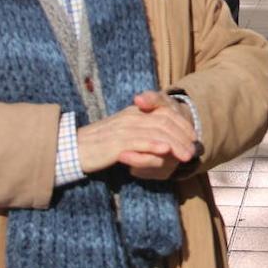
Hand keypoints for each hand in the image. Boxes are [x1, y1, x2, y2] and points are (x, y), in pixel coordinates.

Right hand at [76, 97, 196, 175]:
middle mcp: (131, 117)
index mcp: (134, 112)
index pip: (164, 113)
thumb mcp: (124, 135)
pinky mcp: (116, 143)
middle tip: (194, 150)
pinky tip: (165, 152)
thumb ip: (142, 135)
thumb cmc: (99, 145)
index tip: (193, 137)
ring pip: (156, 132)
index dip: (182, 124)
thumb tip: (164, 144)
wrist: (74, 148)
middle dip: (182, 137)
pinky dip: (154, 145)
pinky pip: (139, 142)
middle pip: (164, 122)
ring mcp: (124, 129)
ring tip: (186, 155)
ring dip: (174, 144)